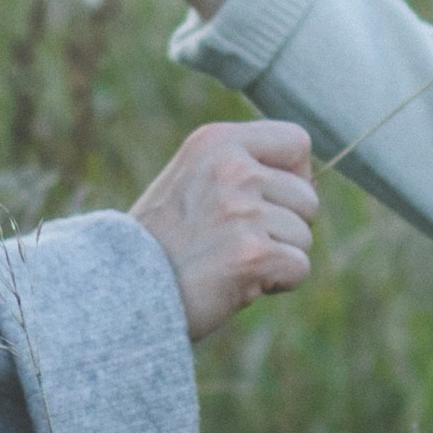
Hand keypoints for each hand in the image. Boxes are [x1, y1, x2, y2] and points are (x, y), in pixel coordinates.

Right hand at [130, 120, 317, 340]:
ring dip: (278, 256)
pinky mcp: (252, 253)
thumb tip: (310, 179)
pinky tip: (238, 282)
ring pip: (304, 236)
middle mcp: (232, 169)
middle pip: (307, 198)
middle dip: (285, 226)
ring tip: (230, 262)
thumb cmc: (164, 242)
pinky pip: (299, 268)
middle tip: (237, 242)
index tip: (267, 201)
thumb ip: (243, 167)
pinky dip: (277, 283)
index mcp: (216, 142)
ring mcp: (242, 210)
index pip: (296, 142)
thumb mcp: (194, 179)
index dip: (294, 177)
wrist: (122, 290)